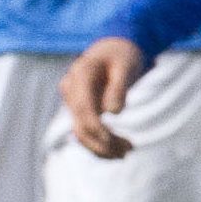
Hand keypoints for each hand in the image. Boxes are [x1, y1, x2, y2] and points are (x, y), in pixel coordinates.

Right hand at [60, 37, 147, 159]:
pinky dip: (99, 144)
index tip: (118, 143)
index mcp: (81, 74)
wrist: (113, 49)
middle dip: (103, 143)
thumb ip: (119, 87)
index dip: (98, 129)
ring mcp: (71, 99)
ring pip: (80, 132)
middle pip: (80, 124)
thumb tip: (113, 112)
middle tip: (129, 150)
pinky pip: (84, 131)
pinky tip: (118, 149)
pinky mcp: (78, 109)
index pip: (84, 108)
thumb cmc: (122, 56)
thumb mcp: (126, 67)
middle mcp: (70, 88)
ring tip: (127, 152)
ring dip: (101, 148)